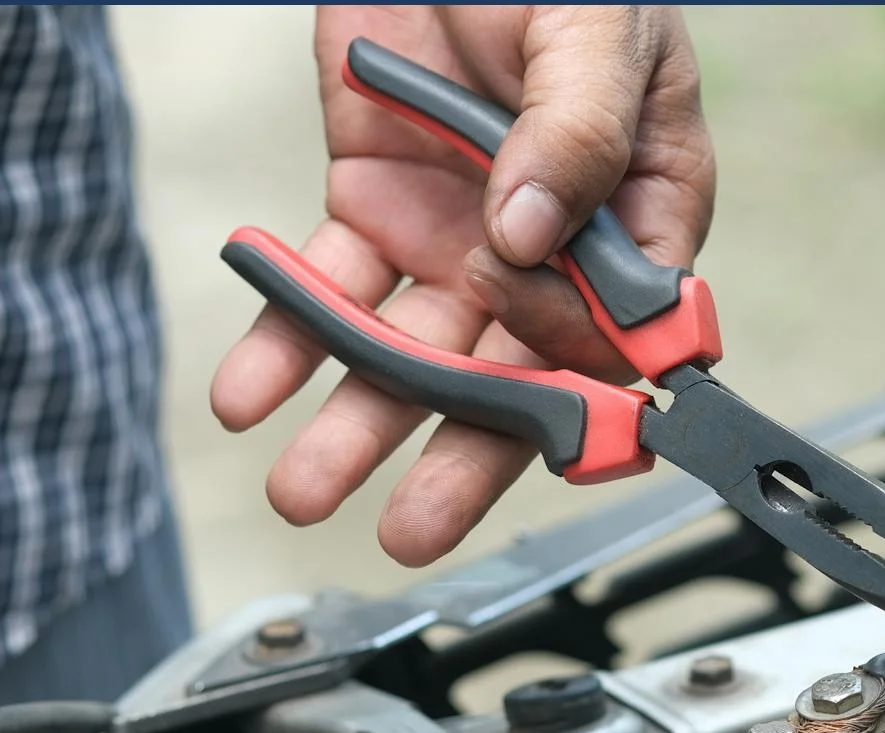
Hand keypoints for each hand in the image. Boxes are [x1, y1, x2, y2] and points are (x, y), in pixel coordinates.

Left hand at [210, 5, 714, 565]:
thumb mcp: (596, 33)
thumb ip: (577, 129)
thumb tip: (531, 236)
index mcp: (636, 218)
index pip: (626, 336)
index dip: (595, 400)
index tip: (559, 453)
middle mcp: (546, 253)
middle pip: (511, 376)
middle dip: (455, 456)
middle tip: (409, 530)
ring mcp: (457, 239)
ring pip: (411, 352)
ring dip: (356, 422)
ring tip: (302, 486)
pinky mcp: (372, 209)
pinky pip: (328, 287)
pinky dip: (284, 338)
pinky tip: (248, 390)